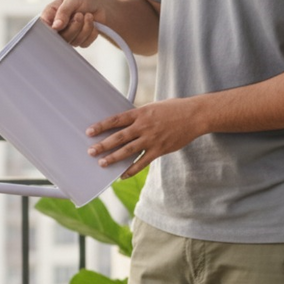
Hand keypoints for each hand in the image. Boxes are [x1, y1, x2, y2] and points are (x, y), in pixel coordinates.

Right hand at [40, 0, 104, 46]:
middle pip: (61, 38)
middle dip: (74, 26)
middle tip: (80, 14)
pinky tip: (92, 23)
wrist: (102, 5)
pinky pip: (84, 44)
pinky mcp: (79, 41)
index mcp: (51, 15)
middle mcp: (58, 27)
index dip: (52, 30)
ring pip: (73, 42)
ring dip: (85, 28)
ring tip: (88, 16)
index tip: (61, 25)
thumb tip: (55, 26)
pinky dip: (91, 33)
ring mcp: (68, 36)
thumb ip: (63, 11)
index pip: (44, 28)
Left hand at [86, 98, 204, 177]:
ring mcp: (152, 139)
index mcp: (141, 113)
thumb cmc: (173, 109)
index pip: (117, 120)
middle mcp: (144, 126)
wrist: (194, 115)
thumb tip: (124, 123)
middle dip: (103, 145)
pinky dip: (131, 170)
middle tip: (91, 151)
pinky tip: (122, 175)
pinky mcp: (159, 150)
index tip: (89, 131)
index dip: (102, 126)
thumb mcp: (153, 107)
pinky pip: (142, 162)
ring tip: (102, 164)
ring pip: (128, 151)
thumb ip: (139, 116)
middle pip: (119, 137)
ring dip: (114, 158)